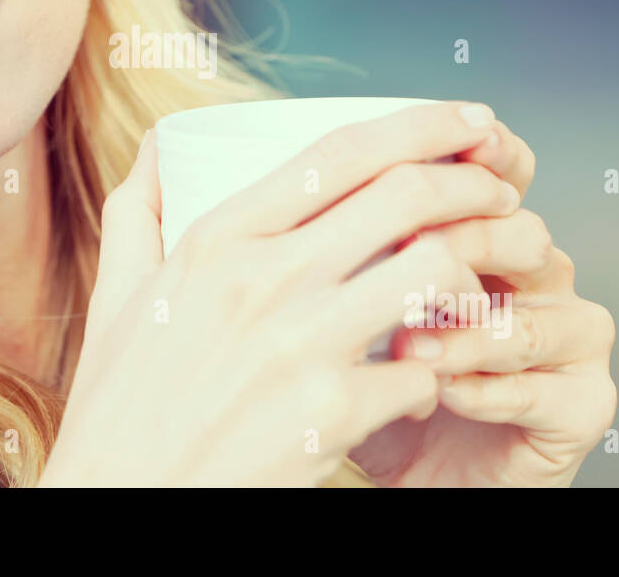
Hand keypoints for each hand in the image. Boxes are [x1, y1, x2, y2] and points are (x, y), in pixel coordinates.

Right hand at [41, 101, 516, 485]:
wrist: (118, 499)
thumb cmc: (119, 403)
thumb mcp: (118, 293)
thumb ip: (138, 211)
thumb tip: (155, 147)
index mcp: (216, 240)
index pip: (338, 153)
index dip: (421, 123)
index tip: (468, 119)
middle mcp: (261, 278)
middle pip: (405, 195)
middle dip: (474, 181)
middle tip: (500, 190)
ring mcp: (300, 345)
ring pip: (435, 271)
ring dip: (472, 273)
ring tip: (476, 284)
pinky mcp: (330, 414)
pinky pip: (422, 373)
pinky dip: (433, 374)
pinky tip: (419, 381)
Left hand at [346, 120, 617, 486]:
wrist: (419, 472)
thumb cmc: (391, 385)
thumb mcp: (363, 309)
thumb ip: (365, 254)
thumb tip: (339, 199)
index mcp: (495, 242)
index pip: (506, 180)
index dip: (488, 157)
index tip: (457, 141)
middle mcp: (543, 281)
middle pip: (524, 236)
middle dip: (463, 240)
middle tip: (407, 247)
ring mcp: (572, 341)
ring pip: (532, 316)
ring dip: (466, 329)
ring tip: (411, 342)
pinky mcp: (583, 404)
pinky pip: (542, 387)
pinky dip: (486, 388)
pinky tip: (444, 390)